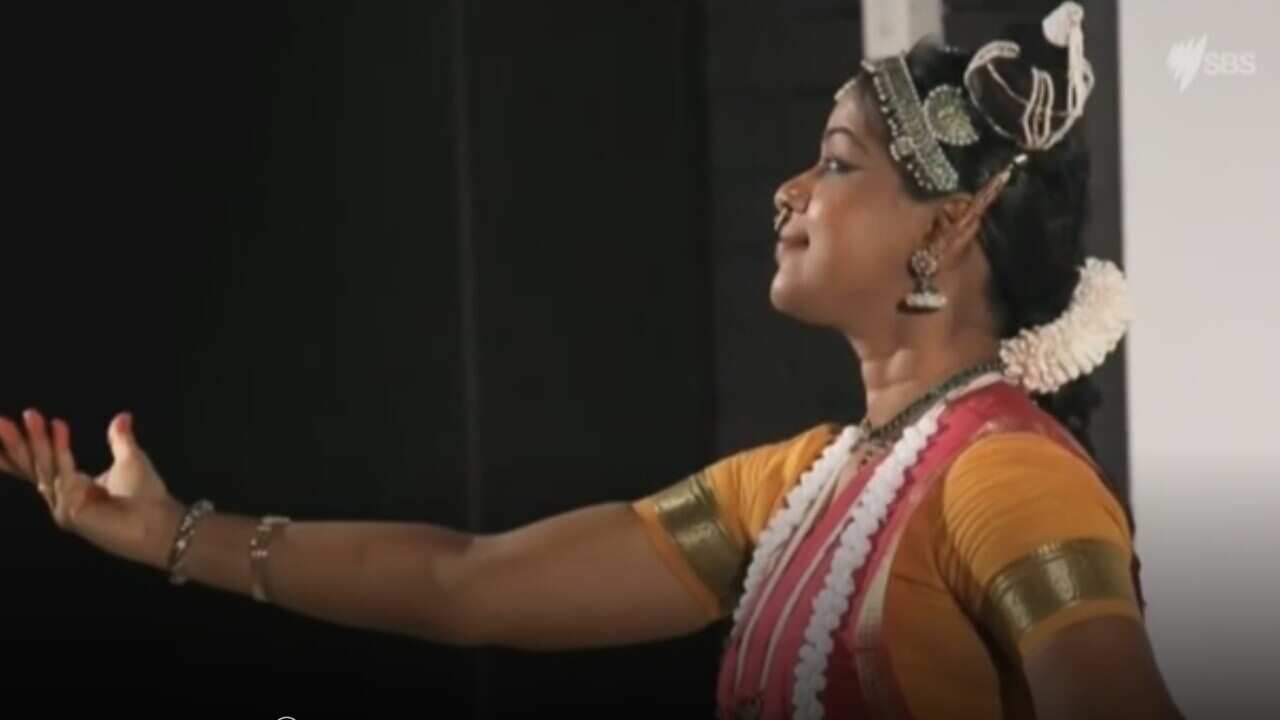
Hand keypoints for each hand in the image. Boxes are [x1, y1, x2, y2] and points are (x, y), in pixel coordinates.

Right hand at [0, 409, 184, 567]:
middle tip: (1, 420)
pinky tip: (59, 428)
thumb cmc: (147, 496)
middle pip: (32, 468)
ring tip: (32, 416)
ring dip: (38, 441)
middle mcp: (62, 498)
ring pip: (45, 469)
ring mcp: (64, 508)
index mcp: (70, 486)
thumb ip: (120, 439)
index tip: (0, 426)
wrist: (162, 523)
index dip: (16, 450)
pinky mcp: (73, 513)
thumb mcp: (130, 460)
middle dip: (16, 443)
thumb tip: (123, 416)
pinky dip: (61, 451)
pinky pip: (64, 476)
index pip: (35, 466)